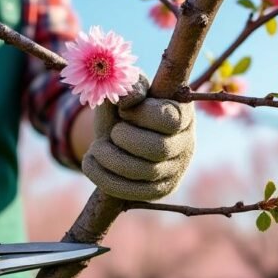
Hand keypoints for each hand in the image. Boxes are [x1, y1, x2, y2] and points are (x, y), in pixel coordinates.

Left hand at [82, 76, 194, 200]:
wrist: (118, 136)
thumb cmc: (124, 108)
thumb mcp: (124, 89)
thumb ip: (128, 85)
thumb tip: (128, 99)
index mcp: (183, 113)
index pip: (169, 119)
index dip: (141, 114)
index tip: (124, 110)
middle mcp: (186, 143)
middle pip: (159, 149)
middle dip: (125, 139)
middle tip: (112, 132)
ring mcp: (176, 170)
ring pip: (145, 172)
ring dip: (111, 159)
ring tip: (96, 148)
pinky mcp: (160, 190)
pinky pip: (134, 192)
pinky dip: (106, 178)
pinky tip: (91, 163)